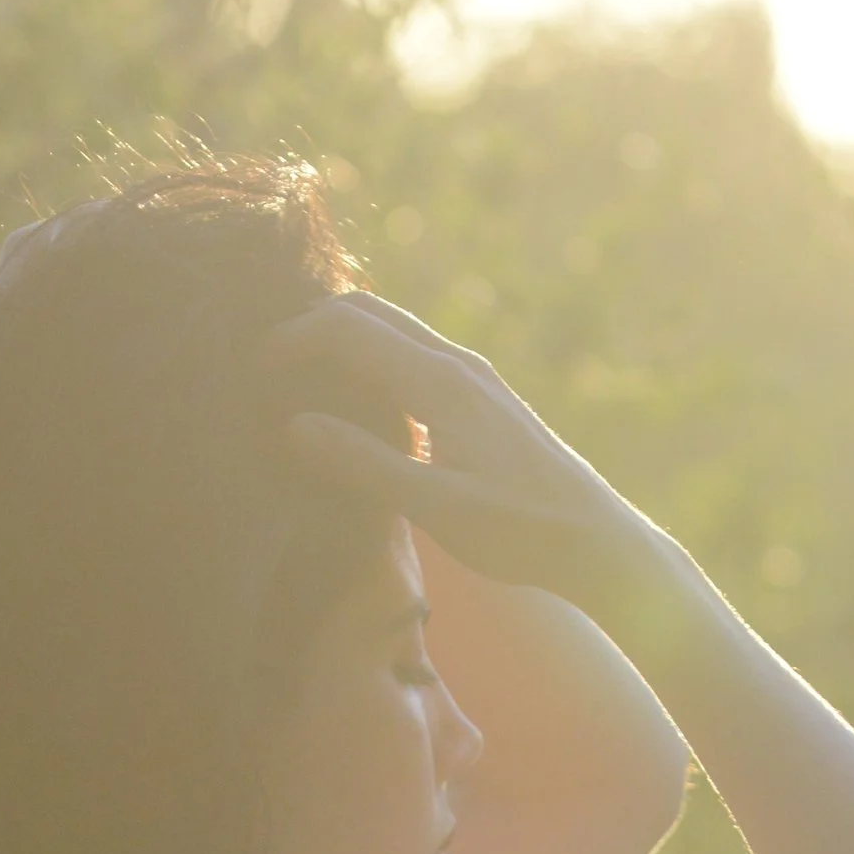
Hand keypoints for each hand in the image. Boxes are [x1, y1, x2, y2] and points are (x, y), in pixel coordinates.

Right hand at [261, 294, 676, 628]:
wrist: (598, 542)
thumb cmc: (521, 532)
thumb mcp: (435, 508)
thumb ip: (364, 464)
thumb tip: (296, 425)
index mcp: (444, 384)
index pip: (352, 329)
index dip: (296, 338)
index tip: (254, 368)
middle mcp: (460, 366)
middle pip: (371, 311)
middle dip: (314, 323)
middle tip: (268, 361)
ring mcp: (475, 378)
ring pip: (395, 330)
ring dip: (343, 338)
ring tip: (300, 373)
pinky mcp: (483, 398)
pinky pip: (414, 355)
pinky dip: (373, 360)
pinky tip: (356, 398)